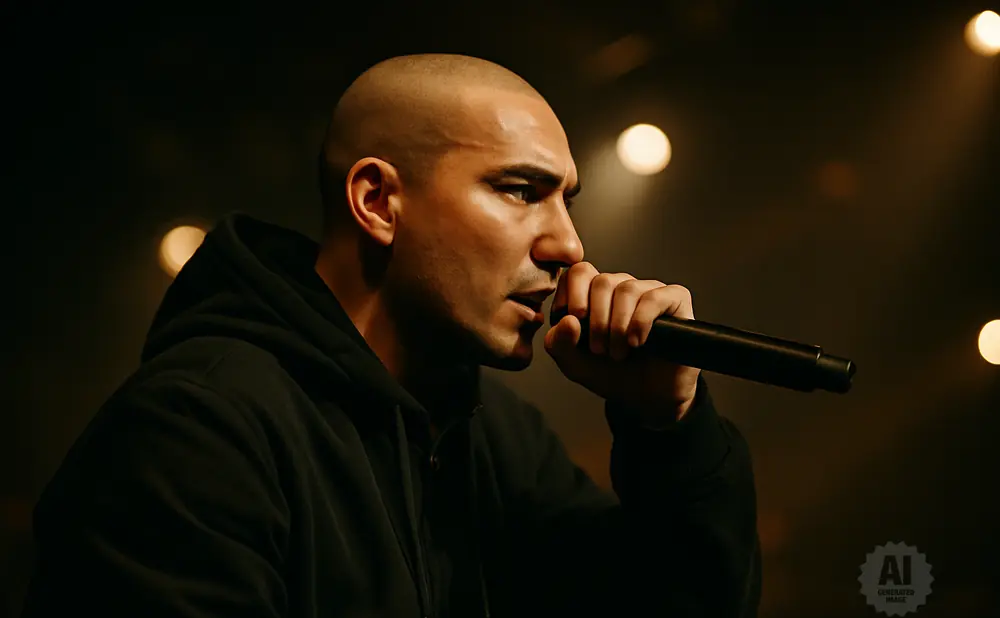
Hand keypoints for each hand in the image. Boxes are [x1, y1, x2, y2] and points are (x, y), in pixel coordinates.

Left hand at [544, 262, 700, 425]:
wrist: (646, 398)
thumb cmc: (611, 374)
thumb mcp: (573, 363)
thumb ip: (559, 342)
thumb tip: (568, 320)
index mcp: (595, 294)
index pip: (579, 272)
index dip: (572, 296)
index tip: (575, 323)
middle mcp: (622, 286)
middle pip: (602, 281)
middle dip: (596, 321)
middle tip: (599, 350)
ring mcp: (650, 291)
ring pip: (627, 290)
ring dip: (618, 327)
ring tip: (619, 353)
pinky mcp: (675, 300)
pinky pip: (654, 298)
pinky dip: (640, 322)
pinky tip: (636, 342)